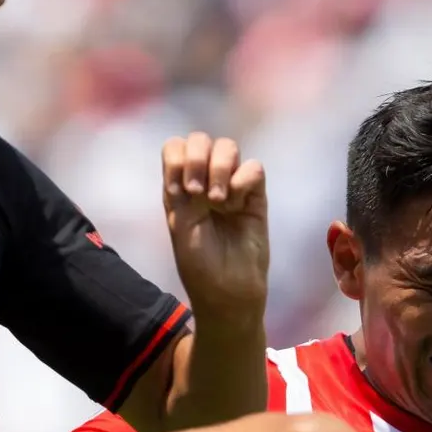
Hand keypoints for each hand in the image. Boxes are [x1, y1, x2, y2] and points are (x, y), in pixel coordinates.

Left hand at [161, 132, 267, 322]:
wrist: (228, 292)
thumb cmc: (199, 265)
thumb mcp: (179, 224)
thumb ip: (182, 186)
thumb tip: (193, 156)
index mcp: (180, 187)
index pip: (175, 147)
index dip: (177, 159)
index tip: (178, 190)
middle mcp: (205, 181)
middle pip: (200, 139)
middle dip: (196, 159)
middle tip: (196, 192)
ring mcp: (231, 186)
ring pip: (228, 147)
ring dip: (219, 168)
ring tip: (218, 200)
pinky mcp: (256, 197)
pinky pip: (253, 168)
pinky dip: (242, 179)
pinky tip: (236, 204)